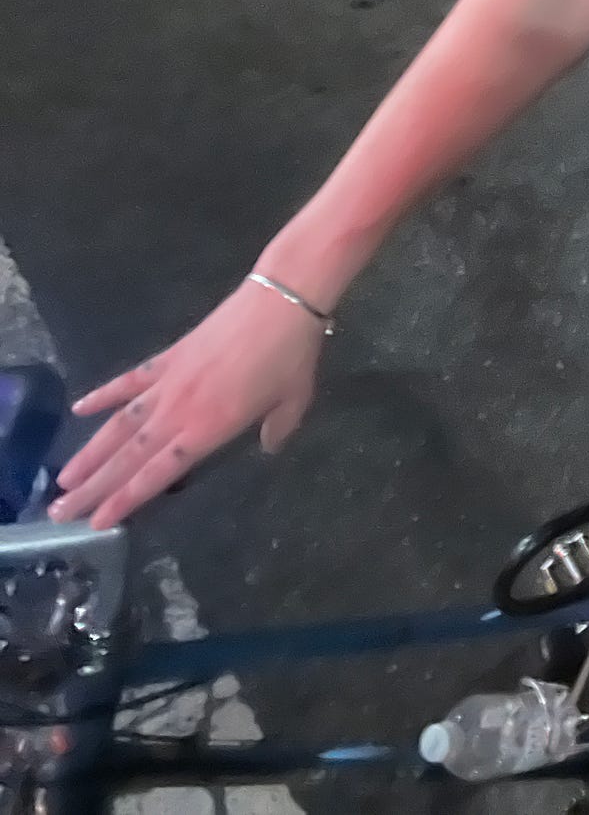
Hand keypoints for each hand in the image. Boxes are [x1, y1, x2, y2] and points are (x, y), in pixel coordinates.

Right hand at [50, 279, 326, 529]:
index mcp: (209, 430)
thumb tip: (269, 446)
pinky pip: (128, 381)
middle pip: (128, 456)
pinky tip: (79, 410)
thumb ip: (277, 429)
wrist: (278, 303)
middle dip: (93, 487)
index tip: (97, 521)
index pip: (158, 473)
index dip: (127, 498)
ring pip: (119, 424)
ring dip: (89, 453)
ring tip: (62, 478)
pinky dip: (103, 395)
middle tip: (59, 513)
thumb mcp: (294, 402)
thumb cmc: (290, 357)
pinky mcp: (167, 357)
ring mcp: (167, 382)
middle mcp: (178, 411)